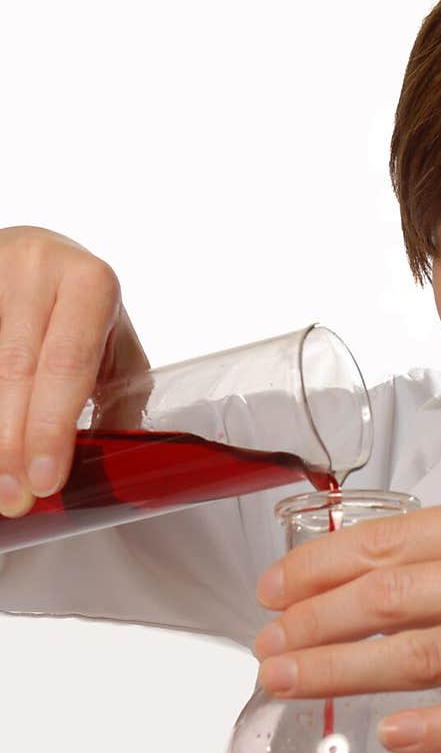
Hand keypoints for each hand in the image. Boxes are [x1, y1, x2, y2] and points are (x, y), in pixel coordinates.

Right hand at [0, 226, 148, 516]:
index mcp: (89, 283)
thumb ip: (116, 401)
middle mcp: (37, 268)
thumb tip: (109, 474)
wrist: (34, 256)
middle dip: (12, 442)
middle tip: (12, 497)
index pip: (68, 363)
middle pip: (16, 367)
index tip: (44, 480)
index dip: (51, 426)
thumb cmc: (81, 310)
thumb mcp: (113, 346)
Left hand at [252, 494, 440, 752]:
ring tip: (284, 680)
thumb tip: (375, 569)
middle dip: (310, 619)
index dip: (317, 565)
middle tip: (263, 644)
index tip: (272, 588)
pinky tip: (392, 732)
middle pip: (389, 593)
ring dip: (341, 667)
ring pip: (420, 651)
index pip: (389, 540)